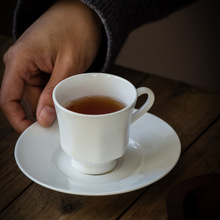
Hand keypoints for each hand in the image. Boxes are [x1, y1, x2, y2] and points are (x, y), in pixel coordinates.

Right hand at [0, 0, 101, 132]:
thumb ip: (53, 92)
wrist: (84, 13)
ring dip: (51, 101)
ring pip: (37, 94)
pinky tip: (67, 92)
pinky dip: (55, 93)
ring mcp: (31, 64)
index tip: (32, 132)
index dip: (18, 119)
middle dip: (42, 112)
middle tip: (61, 121)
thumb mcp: (68, 64)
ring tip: (69, 101)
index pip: (8, 98)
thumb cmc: (76, 29)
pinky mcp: (41, 65)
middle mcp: (21, 63)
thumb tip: (43, 118)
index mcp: (20, 60)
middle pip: (25, 98)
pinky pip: (44, 86)